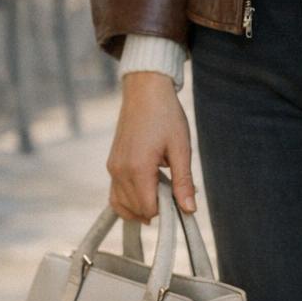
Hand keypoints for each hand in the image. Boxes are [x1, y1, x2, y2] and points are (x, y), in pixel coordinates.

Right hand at [107, 72, 196, 223]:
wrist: (145, 91)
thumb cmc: (166, 115)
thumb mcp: (181, 148)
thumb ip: (183, 182)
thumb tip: (189, 210)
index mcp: (137, 168)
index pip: (148, 208)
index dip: (166, 210)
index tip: (180, 198)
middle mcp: (120, 171)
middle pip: (135, 209)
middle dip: (155, 208)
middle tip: (173, 190)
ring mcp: (113, 168)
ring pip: (121, 205)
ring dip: (141, 207)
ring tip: (161, 192)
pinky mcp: (111, 164)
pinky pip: (115, 193)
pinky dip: (128, 200)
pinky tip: (146, 192)